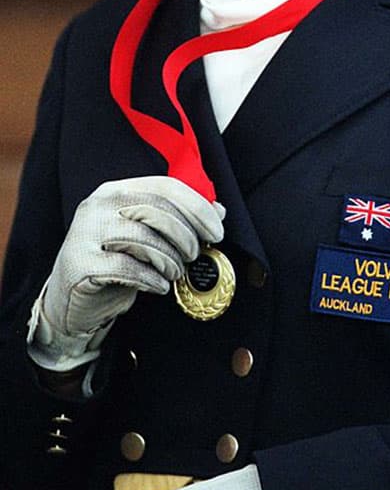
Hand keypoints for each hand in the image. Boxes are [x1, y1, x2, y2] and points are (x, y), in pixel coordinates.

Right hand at [28, 176, 224, 364]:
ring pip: (143, 237)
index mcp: (116, 190)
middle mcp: (98, 204)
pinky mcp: (79, 263)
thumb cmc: (115, 265)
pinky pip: (127, 267)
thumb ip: (179, 221)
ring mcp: (86, 232)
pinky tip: (159, 286)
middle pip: (156, 209)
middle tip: (195, 255)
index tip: (217, 231)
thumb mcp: (149, 239)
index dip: (197, 208)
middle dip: (185, 235)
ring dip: (169, 259)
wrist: (71, 302)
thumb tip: (219, 210)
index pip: (165, 186)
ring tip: (174, 272)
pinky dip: (151, 278)